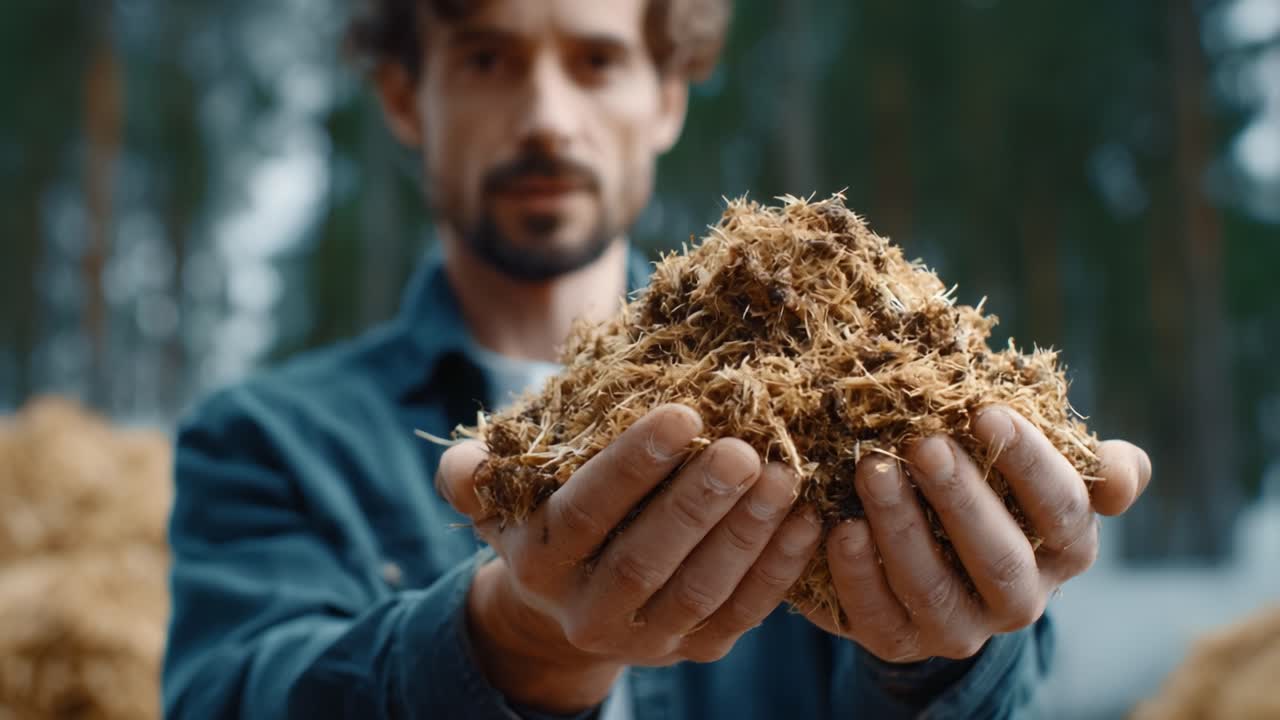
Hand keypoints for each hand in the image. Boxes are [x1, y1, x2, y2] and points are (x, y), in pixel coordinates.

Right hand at [436, 404, 822, 713]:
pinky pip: (741, 614)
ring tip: (784, 475)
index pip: (586, 512)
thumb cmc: (538, 523)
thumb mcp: (496, 499)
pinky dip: (778, 569)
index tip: (684, 414)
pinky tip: (806, 520)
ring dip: (747, 534)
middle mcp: (588, 613)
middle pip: (647, 558)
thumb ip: (474, 475)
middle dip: (698, 503)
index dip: (632, 466)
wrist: (560, 614)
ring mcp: (645, 639)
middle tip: (745, 448)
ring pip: (701, 590)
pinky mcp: (694, 651)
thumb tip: (464, 464)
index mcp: (540, 563)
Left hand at [803, 406, 1151, 662]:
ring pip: (934, 588)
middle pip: (1000, 557)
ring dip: (902, 528)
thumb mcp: (1036, 470)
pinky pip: (878, 616)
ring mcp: (960, 628)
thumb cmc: (992, 490)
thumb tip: (1125, 473)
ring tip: (872, 471)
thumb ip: (1089, 465)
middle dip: (960, 497)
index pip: (1064, 510)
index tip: (987, 413)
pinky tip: (840, 527)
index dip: (1030, 463)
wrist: (933, 560)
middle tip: (923, 443)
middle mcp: (1021, 600)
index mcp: (1066, 550)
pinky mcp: (901, 643)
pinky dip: (857, 573)